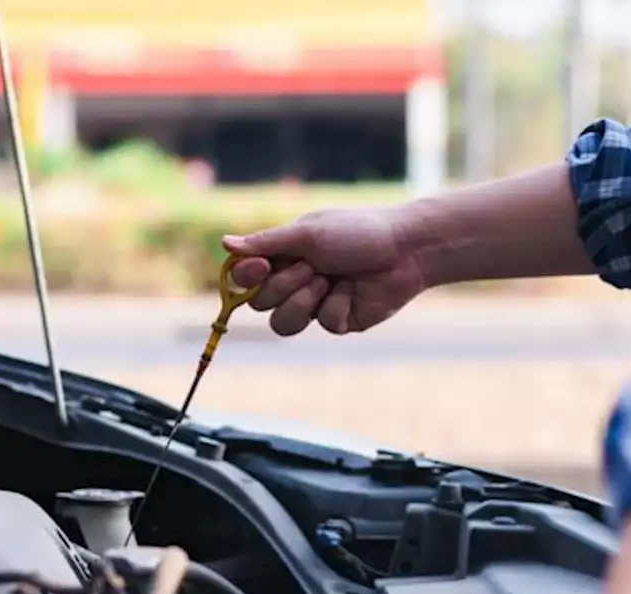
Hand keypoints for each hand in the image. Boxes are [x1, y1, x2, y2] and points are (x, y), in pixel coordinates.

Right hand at [222, 207, 427, 336]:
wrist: (405, 250)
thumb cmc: (357, 232)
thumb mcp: (308, 234)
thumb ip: (265, 243)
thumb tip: (225, 243)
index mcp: (283, 257)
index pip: (245, 277)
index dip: (247, 277)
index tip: (261, 267)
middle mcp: (294, 282)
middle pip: (260, 304)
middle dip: (285, 286)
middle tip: (314, 266)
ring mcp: (314, 304)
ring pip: (284, 324)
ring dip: (305, 302)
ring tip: (329, 281)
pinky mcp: (337, 321)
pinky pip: (323, 325)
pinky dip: (338, 305)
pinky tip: (353, 290)